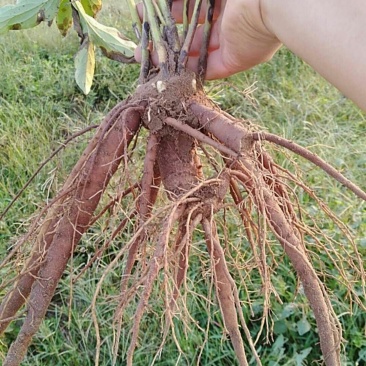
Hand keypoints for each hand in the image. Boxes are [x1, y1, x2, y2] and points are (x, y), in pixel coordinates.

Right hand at [135, 0, 281, 78]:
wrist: (266, 0)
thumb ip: (186, 0)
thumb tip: (165, 4)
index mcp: (223, 2)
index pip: (192, 10)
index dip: (170, 14)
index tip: (150, 18)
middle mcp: (227, 21)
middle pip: (193, 33)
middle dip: (169, 39)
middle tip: (147, 44)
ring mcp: (232, 42)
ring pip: (199, 52)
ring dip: (176, 58)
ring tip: (152, 61)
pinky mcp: (235, 60)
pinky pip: (211, 68)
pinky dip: (192, 71)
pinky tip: (171, 73)